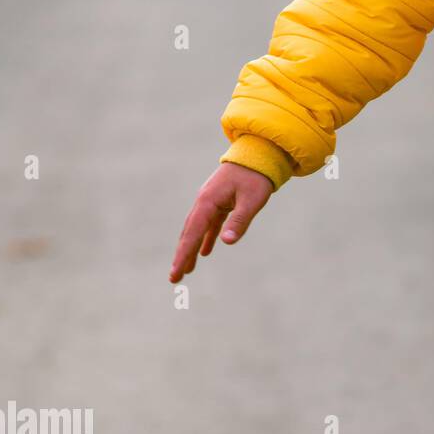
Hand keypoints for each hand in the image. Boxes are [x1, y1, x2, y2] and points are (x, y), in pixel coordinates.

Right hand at [169, 163, 273, 281]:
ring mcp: (210, 202)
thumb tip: (225, 242)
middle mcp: (204, 202)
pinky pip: (208, 225)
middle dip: (182, 256)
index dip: (184, 254)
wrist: (258, 154)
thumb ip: (239, 221)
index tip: (176, 272)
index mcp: (208, 201)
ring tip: (186, 270)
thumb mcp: (251, 200)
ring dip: (191, 250)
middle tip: (175, 279)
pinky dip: (205, 239)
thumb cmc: (256, 177)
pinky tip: (204, 253)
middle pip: (190, 234)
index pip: (193, 233)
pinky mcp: (218, 203)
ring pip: (197, 230)